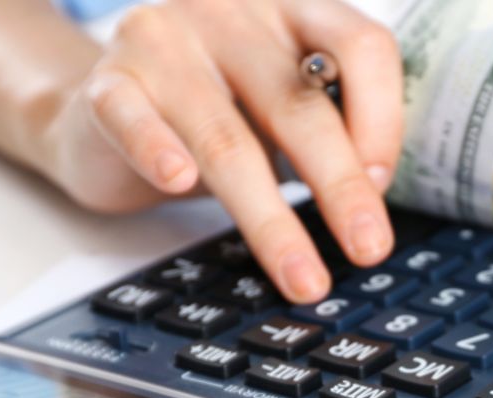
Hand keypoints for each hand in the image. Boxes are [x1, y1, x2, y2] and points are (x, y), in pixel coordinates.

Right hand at [41, 0, 401, 301]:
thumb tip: (373, 193)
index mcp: (295, 10)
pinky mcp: (110, 82)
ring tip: (302, 276)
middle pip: (299, 106)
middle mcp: (233, 14)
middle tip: (368, 247)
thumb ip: (334, 129)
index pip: (360, 47)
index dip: (383, 119)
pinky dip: (156, 150)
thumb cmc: (222, 110)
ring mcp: (166, 42)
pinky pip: (133, 119)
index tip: (383, 184)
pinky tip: (178, 182)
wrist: (112, 110)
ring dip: (271, 219)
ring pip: (229, 138)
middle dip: (341, 187)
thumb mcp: (287, 108)